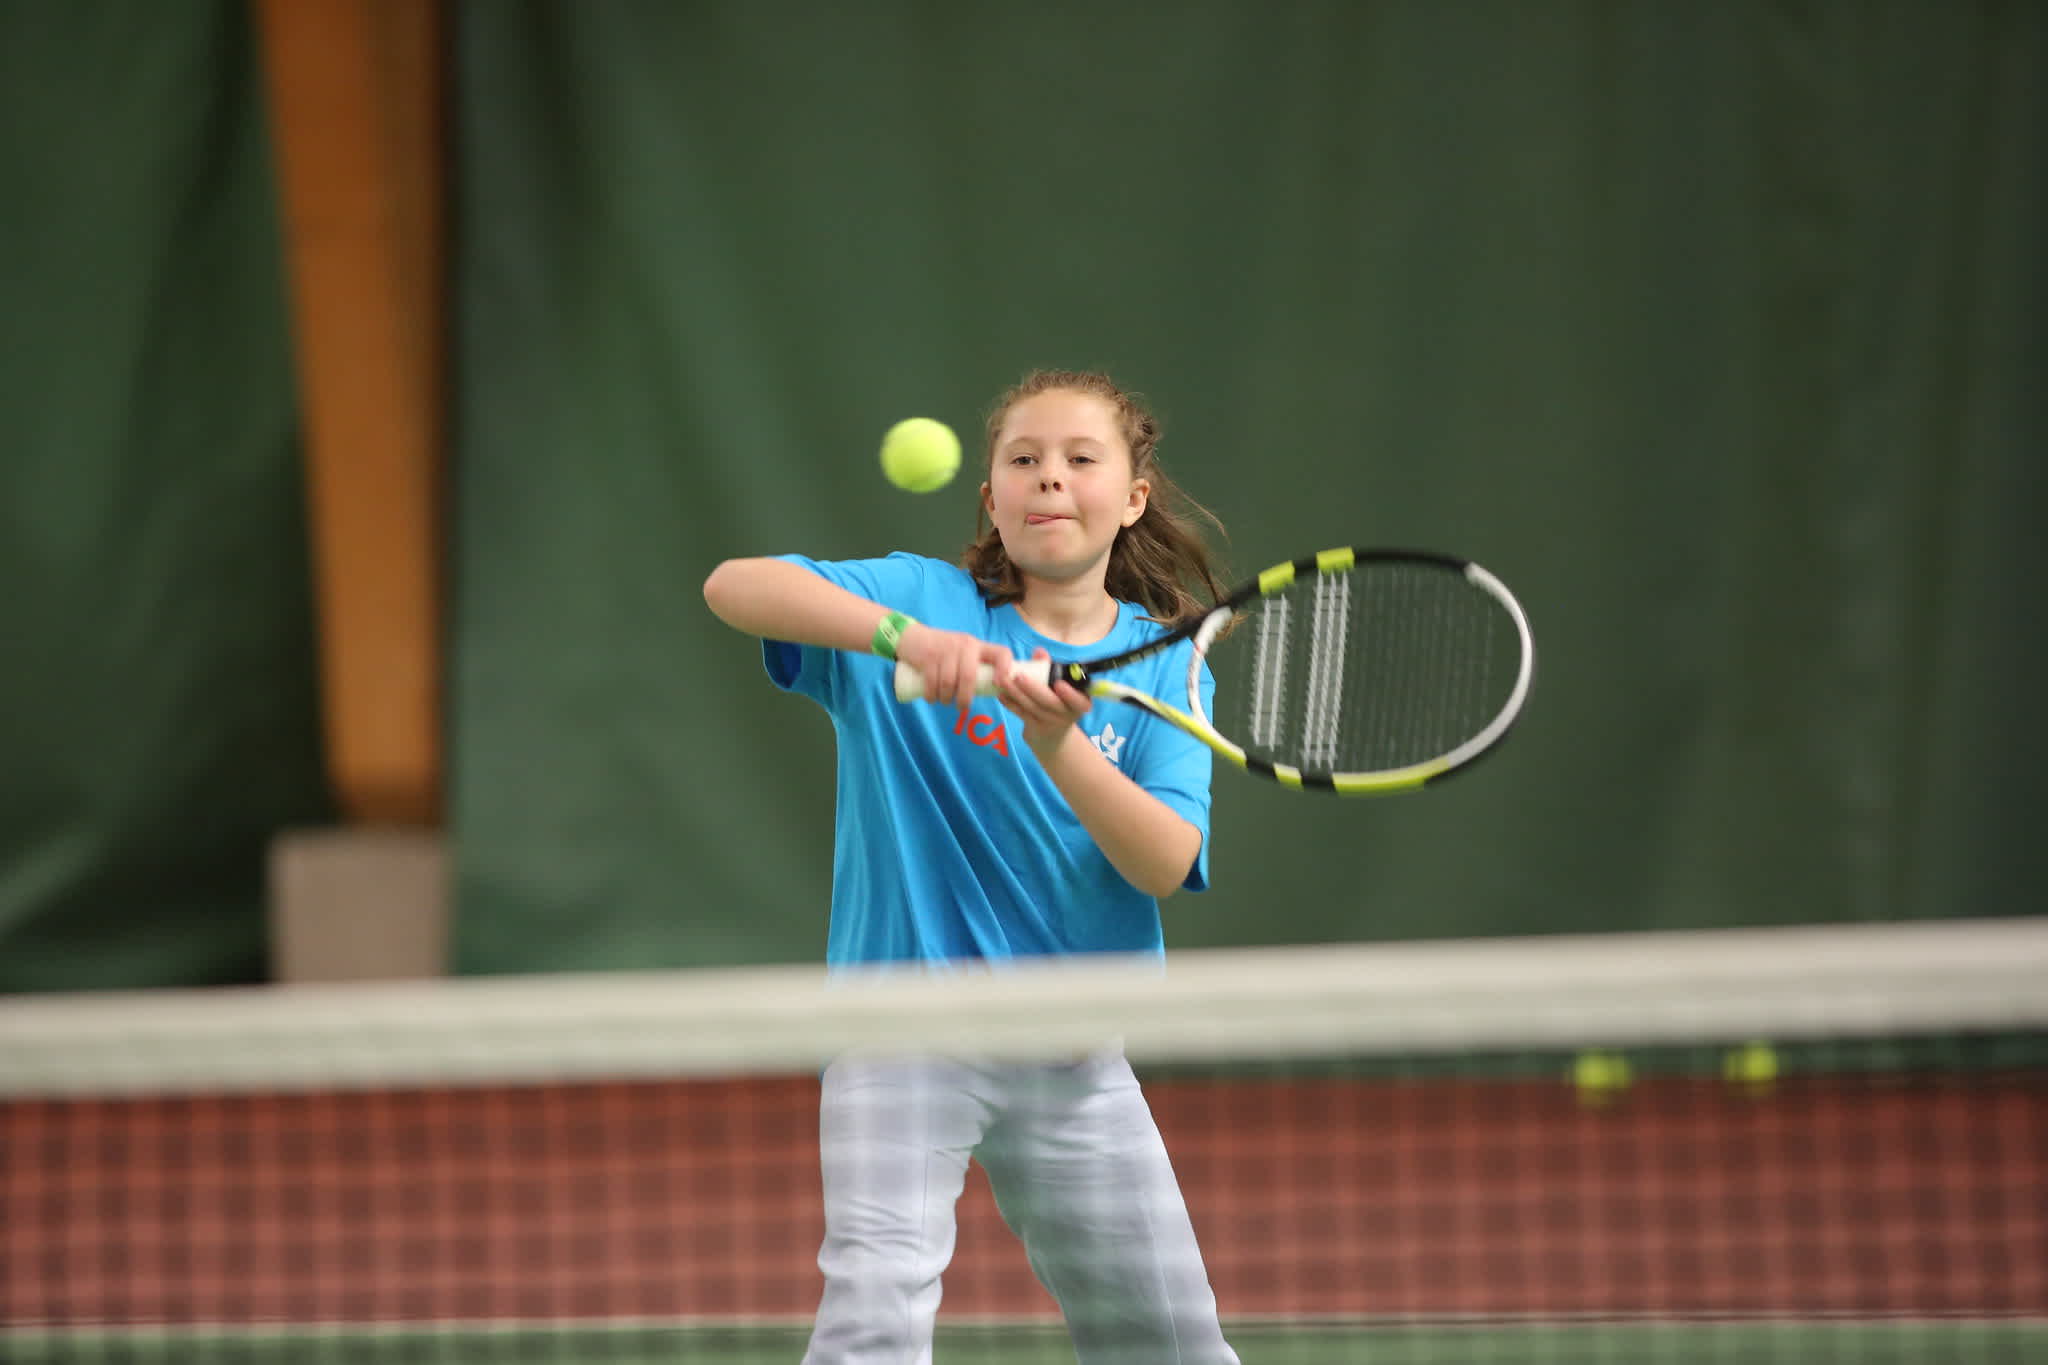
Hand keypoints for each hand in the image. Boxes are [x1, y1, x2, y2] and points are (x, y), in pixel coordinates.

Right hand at [893, 624, 1014, 712]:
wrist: (912, 637)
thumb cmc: (942, 651)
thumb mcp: (962, 652)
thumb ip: (973, 666)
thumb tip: (987, 691)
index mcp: (977, 646)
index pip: (1001, 653)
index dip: (1005, 669)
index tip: (998, 684)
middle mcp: (965, 645)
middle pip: (969, 677)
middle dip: (965, 698)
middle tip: (961, 707)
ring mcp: (946, 650)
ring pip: (949, 682)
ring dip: (946, 698)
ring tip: (944, 701)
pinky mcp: (928, 656)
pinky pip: (932, 682)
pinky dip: (932, 695)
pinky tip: (932, 698)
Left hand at [998, 647, 1092, 758]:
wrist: (1052, 731)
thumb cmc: (1058, 698)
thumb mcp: (1059, 683)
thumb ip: (1049, 666)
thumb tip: (1039, 651)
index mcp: (1080, 702)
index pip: (1079, 701)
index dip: (1070, 694)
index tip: (1059, 684)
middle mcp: (1068, 715)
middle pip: (1050, 703)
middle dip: (1033, 689)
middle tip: (1018, 675)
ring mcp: (1051, 723)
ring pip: (1032, 707)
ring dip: (1016, 693)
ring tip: (1004, 680)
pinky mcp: (1036, 729)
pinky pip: (1022, 714)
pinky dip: (1011, 704)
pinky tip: (1001, 694)